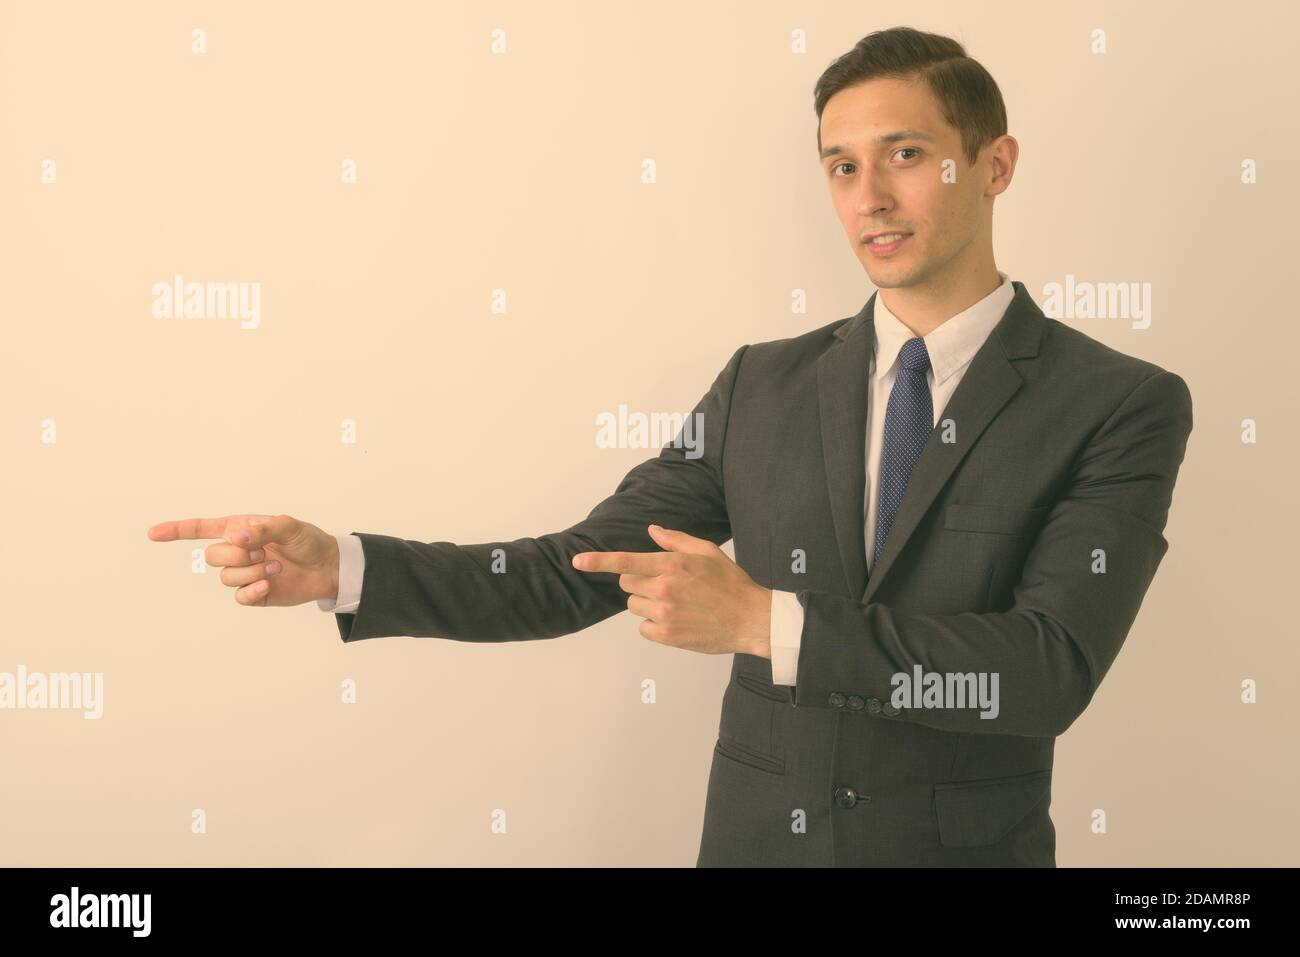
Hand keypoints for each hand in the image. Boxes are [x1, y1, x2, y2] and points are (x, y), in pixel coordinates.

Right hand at [147, 514, 339, 607]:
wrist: (326, 567)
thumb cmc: (307, 541)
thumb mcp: (288, 526)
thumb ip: (262, 529)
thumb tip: (237, 537)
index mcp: (239, 529)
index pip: (202, 529)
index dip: (176, 531)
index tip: (153, 533)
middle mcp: (237, 551)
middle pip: (211, 556)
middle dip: (237, 555)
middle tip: (264, 553)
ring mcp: (244, 573)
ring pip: (226, 577)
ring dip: (252, 571)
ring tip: (276, 566)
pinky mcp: (254, 592)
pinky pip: (239, 596)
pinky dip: (253, 589)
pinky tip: (269, 582)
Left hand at [572, 524, 771, 657]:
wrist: (750, 619)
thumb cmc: (731, 583)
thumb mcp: (707, 552)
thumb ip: (675, 540)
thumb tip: (652, 530)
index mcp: (672, 565)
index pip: (625, 561)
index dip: (597, 561)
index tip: (577, 562)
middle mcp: (664, 588)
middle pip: (627, 582)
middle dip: (640, 581)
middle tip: (666, 585)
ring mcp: (664, 614)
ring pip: (634, 605)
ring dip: (647, 603)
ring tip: (676, 604)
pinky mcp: (666, 635)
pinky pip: (643, 628)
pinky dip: (654, 625)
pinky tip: (677, 620)